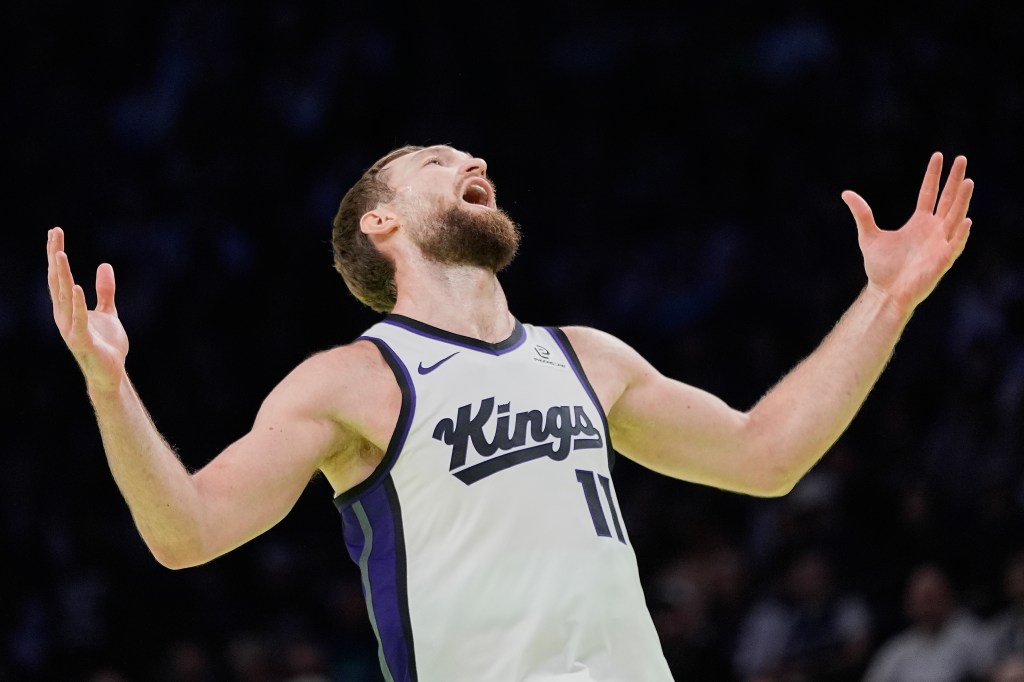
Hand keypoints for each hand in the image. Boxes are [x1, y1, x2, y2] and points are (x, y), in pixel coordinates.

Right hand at [46, 227, 128, 390]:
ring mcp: (70, 328)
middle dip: (55, 257)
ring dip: (61, 275)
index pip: (59, 276)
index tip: (56, 231)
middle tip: (55, 232)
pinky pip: (78, 319)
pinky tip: (75, 286)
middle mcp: (63, 315)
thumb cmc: (106, 344)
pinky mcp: (82, 340)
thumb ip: (104, 291)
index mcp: (68, 307)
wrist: (111, 372)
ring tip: (59, 254)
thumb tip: (104, 265)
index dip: (56, 254)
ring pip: (63, 297)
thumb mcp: (108, 311)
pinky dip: (76, 303)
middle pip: (57, 281)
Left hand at [842, 152, 973, 313]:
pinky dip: (961, 233)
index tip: (939, 156)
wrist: (885, 293)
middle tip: (961, 159)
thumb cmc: (880, 267)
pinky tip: (966, 220)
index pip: (929, 193)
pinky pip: (955, 244)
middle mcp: (933, 229)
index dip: (934, 175)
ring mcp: (940, 243)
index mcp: (919, 222)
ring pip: (955, 217)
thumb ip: (862, 214)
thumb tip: (846, 193)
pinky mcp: (942, 260)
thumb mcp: (868, 236)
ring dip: (962, 200)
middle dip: (954, 180)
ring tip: (968, 181)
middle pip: (947, 199)